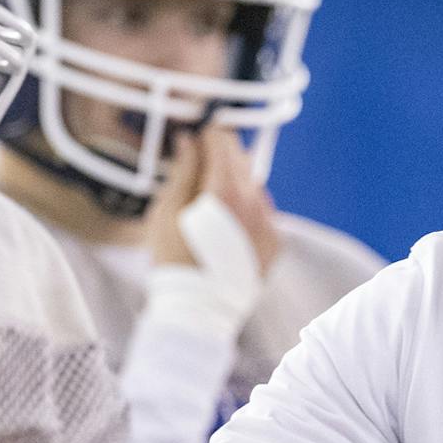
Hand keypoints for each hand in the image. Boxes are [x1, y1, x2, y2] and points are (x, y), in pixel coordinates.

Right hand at [148, 126, 278, 275]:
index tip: (195, 134)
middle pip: (241, 161)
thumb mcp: (168, 210)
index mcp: (224, 191)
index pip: (222, 142)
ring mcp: (268, 225)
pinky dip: (248, 207)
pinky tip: (228, 220)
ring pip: (254, 185)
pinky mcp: (274, 244)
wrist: (197, 310)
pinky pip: (264, 212)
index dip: (207, 133)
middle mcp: (253, 203)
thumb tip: (189, 139)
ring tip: (211, 195)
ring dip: (236, 182)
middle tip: (200, 159)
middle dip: (221, 155)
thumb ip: (183, 170)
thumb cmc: (173, 259)